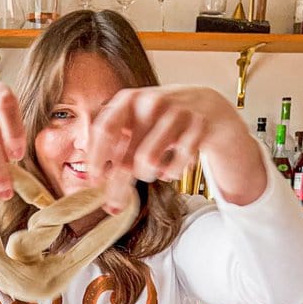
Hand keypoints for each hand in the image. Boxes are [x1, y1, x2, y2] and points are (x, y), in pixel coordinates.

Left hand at [85, 86, 265, 213]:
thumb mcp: (137, 118)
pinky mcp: (198, 129)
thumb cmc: (164, 117)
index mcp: (130, 99)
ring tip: (151, 171)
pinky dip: (170, 173)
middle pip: (125, 156)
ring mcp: (177, 114)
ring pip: (148, 162)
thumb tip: (94, 179)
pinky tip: (170, 168)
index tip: (94, 181)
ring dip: (147, 174)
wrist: (208, 105)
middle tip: (114, 205)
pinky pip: (175, 166)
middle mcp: (152, 103)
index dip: (96, 159)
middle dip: (118, 187)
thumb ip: (115, 142)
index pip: (104, 130)